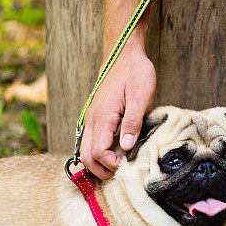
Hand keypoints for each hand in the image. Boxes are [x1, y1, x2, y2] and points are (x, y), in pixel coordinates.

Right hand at [79, 44, 155, 178]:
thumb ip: (133, 122)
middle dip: (100, 170)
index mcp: (103, 116)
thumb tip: (127, 148)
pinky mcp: (95, 115)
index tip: (126, 165)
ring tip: (116, 167)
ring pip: (85, 149)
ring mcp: (91, 117)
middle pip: (86, 155)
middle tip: (119, 173)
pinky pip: (90, 139)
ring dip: (97, 162)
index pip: (98, 152)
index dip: (110, 164)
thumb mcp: (140, 96)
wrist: (124, 52)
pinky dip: (97, 151)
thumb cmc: (135, 72)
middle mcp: (92, 118)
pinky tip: (112, 153)